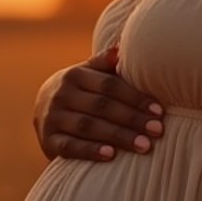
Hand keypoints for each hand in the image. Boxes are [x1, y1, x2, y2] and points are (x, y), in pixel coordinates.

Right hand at [33, 46, 165, 163]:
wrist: (42, 108)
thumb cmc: (80, 90)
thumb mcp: (89, 73)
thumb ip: (106, 62)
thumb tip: (123, 45)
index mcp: (75, 75)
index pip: (109, 86)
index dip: (135, 98)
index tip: (158, 111)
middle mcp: (61, 95)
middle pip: (101, 107)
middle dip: (132, 119)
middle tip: (157, 130)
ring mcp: (52, 118)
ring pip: (88, 127)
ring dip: (118, 136)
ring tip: (144, 146)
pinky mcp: (48, 141)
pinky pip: (70, 147)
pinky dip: (90, 151)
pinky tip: (111, 155)